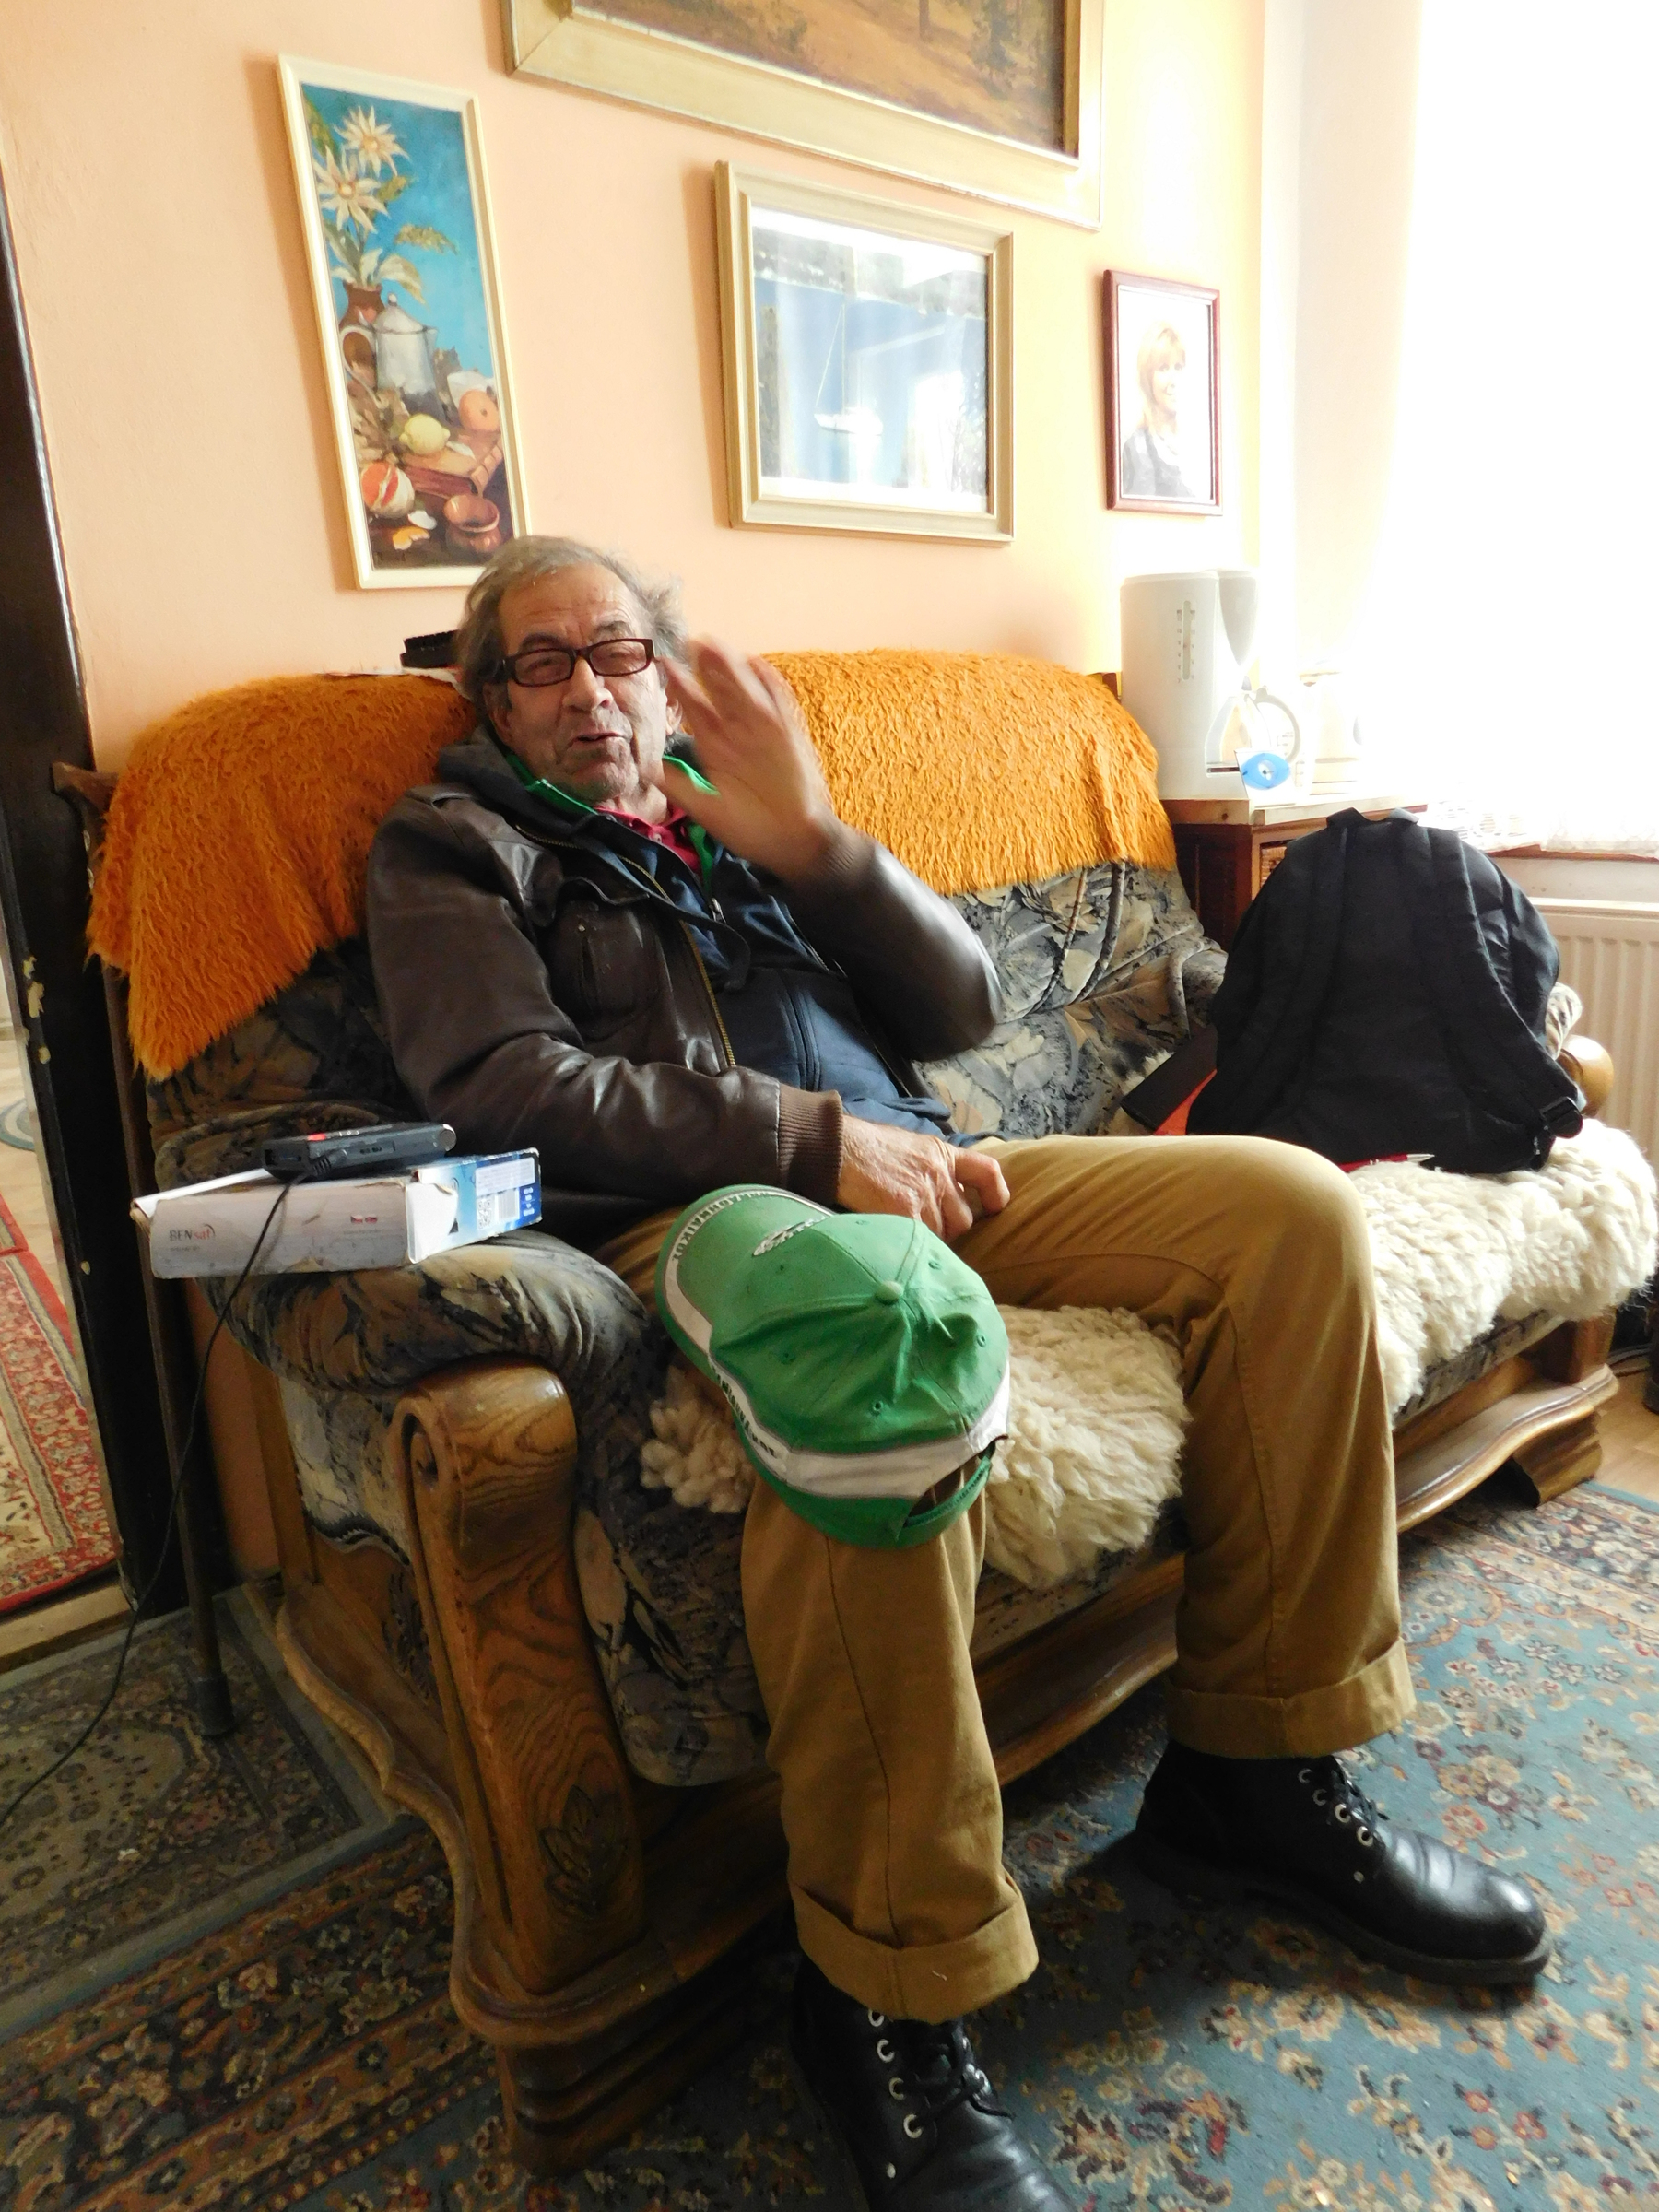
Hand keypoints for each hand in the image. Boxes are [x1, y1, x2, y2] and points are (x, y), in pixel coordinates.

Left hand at [656, 641, 841, 880]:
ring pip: (746, 692)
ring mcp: (764, 733)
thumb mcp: (706, 809)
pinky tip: (757, 663)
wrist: (792, 842)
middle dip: (706, 667)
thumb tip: (645, 768)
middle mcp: (738, 736)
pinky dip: (771, 685)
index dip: (681, 688)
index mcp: (715, 749)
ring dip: (732, 668)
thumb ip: (679, 786)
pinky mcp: (789, 737)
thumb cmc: (750, 830)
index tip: (664, 664)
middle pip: (720, 693)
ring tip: (715, 644)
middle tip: (690, 639)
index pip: (696, 710)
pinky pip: (780, 705)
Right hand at [836, 1120, 1009, 1243]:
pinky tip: (894, 1241)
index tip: (995, 1208)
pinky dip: (910, 1246)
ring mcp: (925, 1193)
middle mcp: (939, 1174)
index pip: (986, 1172)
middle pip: (963, 1219)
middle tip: (921, 1228)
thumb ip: (930, 1168)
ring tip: (900, 1231)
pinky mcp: (906, 1211)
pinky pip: (920, 1241)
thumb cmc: (865, 1147)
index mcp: (942, 1153)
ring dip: (925, 1239)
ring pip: (941, 1235)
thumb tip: (938, 1195)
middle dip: (946, 1229)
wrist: (838, 1148)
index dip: (995, 1193)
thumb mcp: (909, 1147)